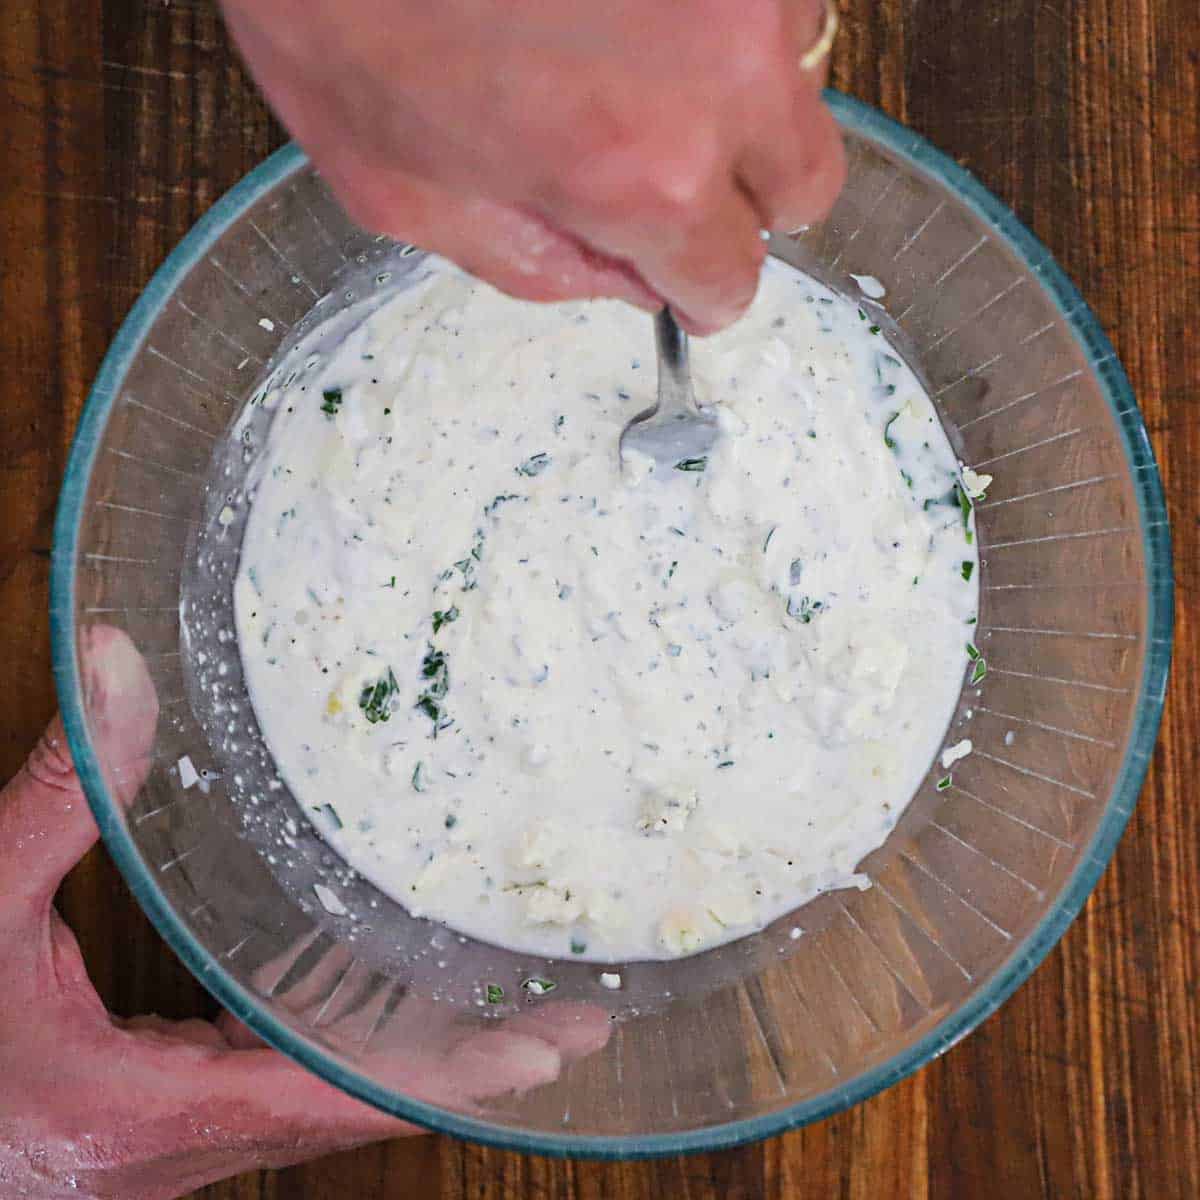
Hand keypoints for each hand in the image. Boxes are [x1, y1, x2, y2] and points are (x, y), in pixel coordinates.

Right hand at [0, 627, 608, 1198]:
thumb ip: (60, 796)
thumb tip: (113, 661)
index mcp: (157, 1104)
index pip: (329, 1097)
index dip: (437, 1081)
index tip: (534, 1059)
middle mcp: (197, 1135)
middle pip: (366, 1106)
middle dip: (474, 1071)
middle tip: (576, 1023)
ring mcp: (198, 1135)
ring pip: (343, 1104)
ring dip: (440, 1070)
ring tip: (531, 1023)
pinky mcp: (189, 1116)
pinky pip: (303, 1088)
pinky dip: (374, 1058)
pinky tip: (416, 1018)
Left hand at [220, 0, 845, 333]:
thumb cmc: (336, 10)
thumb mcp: (408, 196)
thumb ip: (541, 265)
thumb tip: (629, 281)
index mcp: (641, 173)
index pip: (733, 277)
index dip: (699, 289)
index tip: (685, 280)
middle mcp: (721, 70)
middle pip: (806, 184)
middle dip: (744, 201)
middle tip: (673, 180)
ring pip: (796, 74)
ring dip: (736, 90)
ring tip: (635, 61)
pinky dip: (721, 13)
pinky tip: (639, 5)